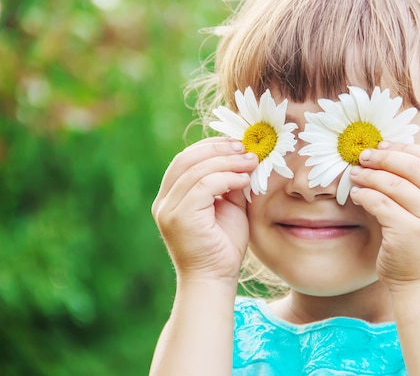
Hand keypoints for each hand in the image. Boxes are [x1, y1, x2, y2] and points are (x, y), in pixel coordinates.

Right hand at [151, 137, 258, 282]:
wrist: (215, 280)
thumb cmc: (223, 246)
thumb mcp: (228, 206)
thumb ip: (229, 183)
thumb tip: (244, 157)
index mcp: (171, 196)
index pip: (185, 159)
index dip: (210, 146)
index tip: (237, 143)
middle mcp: (164, 201)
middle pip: (186, 159)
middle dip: (218, 149)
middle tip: (245, 148)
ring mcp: (169, 209)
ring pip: (196, 170)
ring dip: (228, 162)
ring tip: (251, 162)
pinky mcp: (180, 218)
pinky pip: (203, 186)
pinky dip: (226, 178)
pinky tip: (243, 180)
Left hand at [348, 142, 419, 290]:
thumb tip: (393, 152)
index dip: (406, 148)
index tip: (384, 145)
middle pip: (414, 167)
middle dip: (385, 157)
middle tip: (364, 156)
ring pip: (394, 184)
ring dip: (370, 175)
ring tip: (355, 174)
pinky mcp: (408, 234)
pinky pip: (380, 203)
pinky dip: (365, 195)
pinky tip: (356, 195)